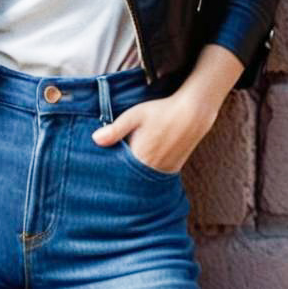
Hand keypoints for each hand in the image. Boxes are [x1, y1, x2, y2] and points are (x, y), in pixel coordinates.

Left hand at [91, 87, 216, 173]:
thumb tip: (95, 140)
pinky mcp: (173, 170)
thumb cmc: (161, 111)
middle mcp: (152, 169)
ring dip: (135, 172)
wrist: (192, 113)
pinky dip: (148, 171)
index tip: (100, 165)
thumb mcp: (134, 115)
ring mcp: (164, 171)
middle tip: (112, 165)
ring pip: (143, 177)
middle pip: (129, 177)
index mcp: (139, 157)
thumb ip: (115, 129)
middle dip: (121, 172)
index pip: (118, 170)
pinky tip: (144, 161)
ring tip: (129, 161)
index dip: (109, 167)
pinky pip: (155, 176)